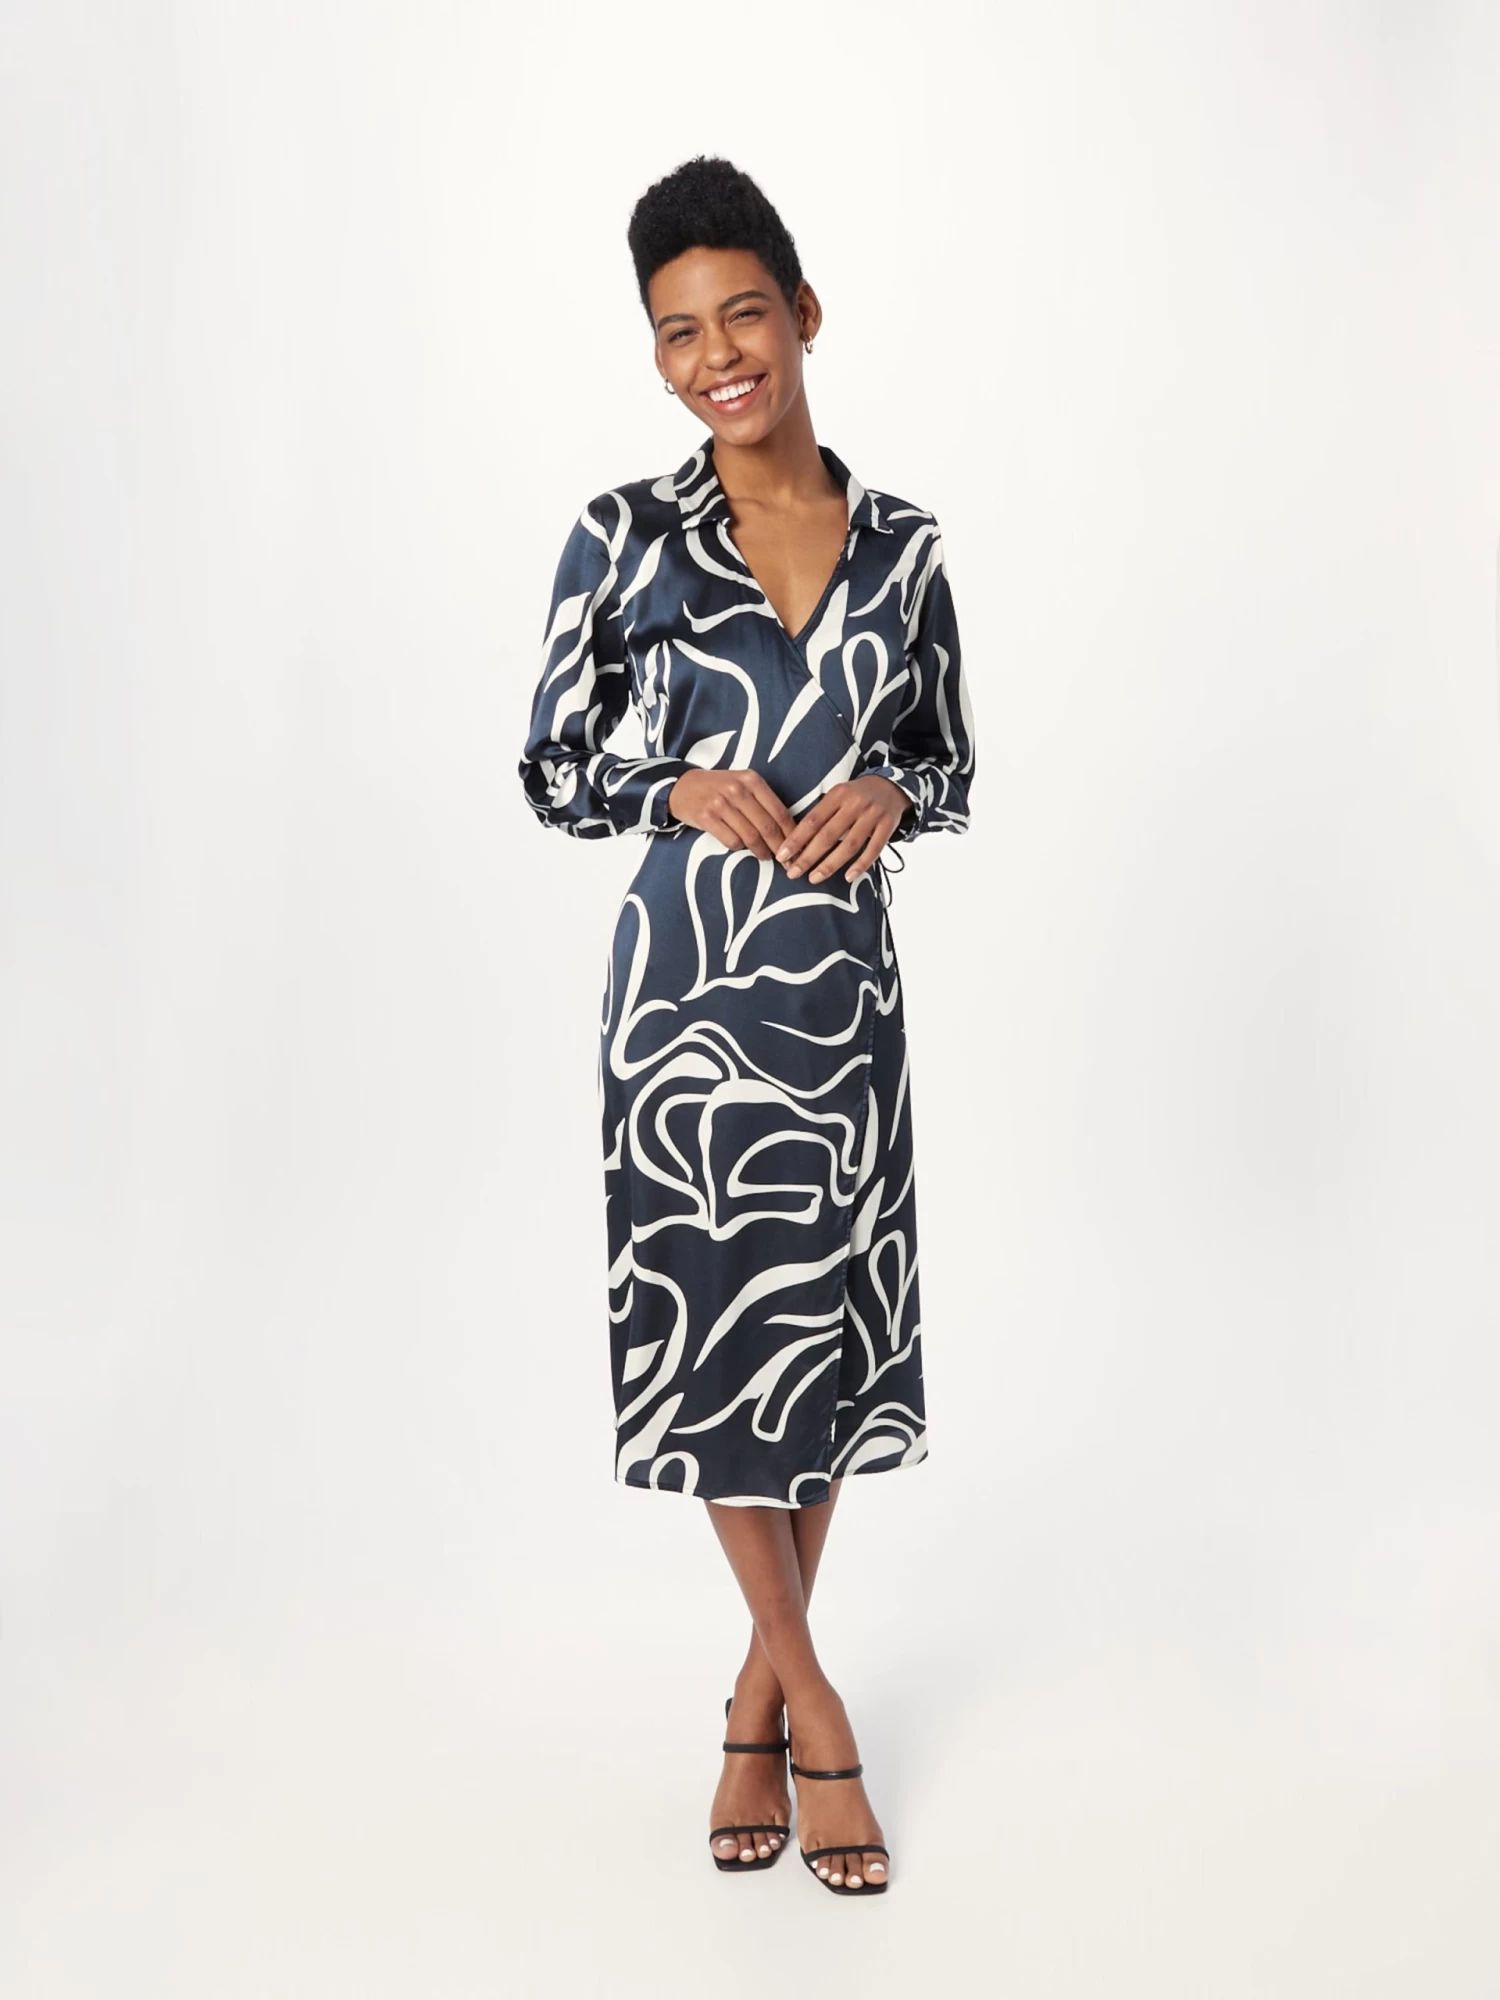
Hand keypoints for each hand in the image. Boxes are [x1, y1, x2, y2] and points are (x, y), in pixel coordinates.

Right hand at [667, 767, 796, 858]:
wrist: (682, 785)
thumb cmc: (719, 788)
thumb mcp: (742, 784)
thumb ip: (763, 801)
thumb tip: (788, 830)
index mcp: (752, 780)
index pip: (779, 811)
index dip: (791, 834)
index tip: (798, 848)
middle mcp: (737, 789)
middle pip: (767, 826)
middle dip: (780, 848)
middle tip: (786, 861)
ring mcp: (721, 803)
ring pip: (750, 836)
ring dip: (761, 851)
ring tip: (765, 856)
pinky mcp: (707, 817)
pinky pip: (731, 841)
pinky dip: (739, 848)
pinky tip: (741, 847)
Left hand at [776, 775, 910, 883]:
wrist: (891, 786)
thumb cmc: (857, 795)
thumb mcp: (838, 795)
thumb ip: (822, 814)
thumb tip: (796, 843)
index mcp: (838, 794)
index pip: (812, 820)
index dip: (796, 839)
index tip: (782, 855)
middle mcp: (855, 803)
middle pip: (828, 835)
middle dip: (808, 856)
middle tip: (793, 873)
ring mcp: (873, 815)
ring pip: (849, 844)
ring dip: (830, 864)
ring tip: (814, 878)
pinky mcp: (888, 825)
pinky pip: (874, 849)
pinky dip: (861, 865)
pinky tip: (848, 877)